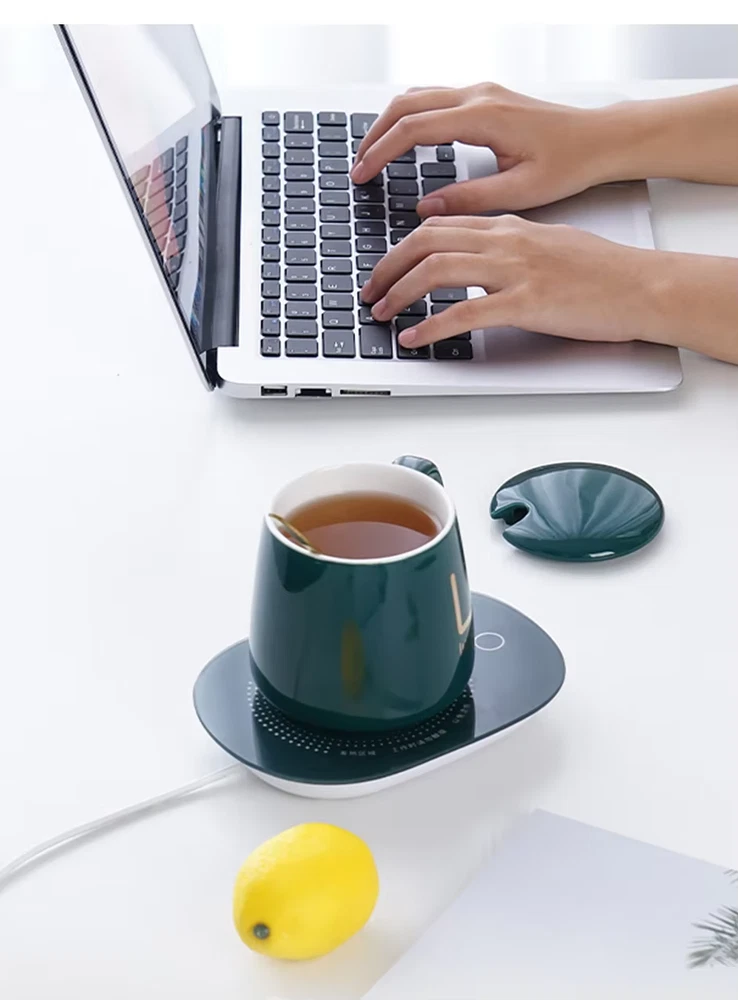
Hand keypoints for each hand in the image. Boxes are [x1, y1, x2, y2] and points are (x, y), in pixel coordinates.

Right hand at [351, 84, 617, 215]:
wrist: (599, 140)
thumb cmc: (570, 164)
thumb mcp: (519, 192)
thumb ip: (469, 199)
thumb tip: (427, 210)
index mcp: (483, 116)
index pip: (413, 129)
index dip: (381, 153)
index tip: (362, 175)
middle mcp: (478, 96)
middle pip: (406, 104)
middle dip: (375, 136)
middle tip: (357, 168)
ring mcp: (481, 92)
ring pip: (417, 96)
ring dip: (389, 123)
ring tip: (372, 155)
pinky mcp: (486, 98)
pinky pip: (434, 99)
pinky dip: (409, 118)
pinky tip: (403, 141)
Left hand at [361, 215, 661, 348]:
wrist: (641, 285)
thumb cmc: (602, 271)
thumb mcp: (549, 245)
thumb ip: (509, 247)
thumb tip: (477, 261)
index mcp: (509, 227)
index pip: (441, 226)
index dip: (403, 247)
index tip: (384, 268)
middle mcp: (506, 241)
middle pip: (427, 241)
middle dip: (388, 266)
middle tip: (370, 291)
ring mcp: (515, 270)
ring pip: (437, 270)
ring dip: (400, 292)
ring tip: (383, 314)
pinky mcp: (526, 302)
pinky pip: (465, 312)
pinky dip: (433, 326)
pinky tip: (416, 338)